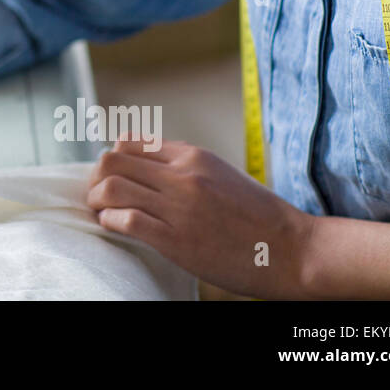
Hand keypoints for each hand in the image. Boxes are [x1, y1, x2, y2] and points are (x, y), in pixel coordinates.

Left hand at [85, 137, 317, 298]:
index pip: (129, 141)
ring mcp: (178, 207)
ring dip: (96, 201)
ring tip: (101, 213)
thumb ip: (185, 167)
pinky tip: (115, 228)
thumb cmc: (259, 216)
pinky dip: (110, 222)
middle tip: (98, 196)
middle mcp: (182, 175)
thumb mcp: (221, 174)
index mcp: (192, 156)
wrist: (293, 249)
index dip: (111, 159)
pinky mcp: (177, 240)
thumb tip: (147, 167)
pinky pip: (125, 220)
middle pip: (111, 160)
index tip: (111, 177)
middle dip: (95, 178)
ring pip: (111, 187)